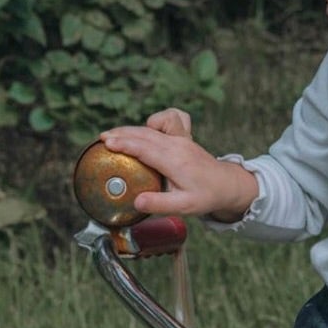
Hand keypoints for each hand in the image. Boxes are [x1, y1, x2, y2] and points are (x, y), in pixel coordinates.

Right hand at [98, 112, 258, 220]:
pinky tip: (145, 129)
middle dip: (121, 134)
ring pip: (151, 128)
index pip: (145, 148)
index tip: (107, 143)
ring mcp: (180, 138)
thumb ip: (160, 204)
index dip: (125, 144)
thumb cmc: (206, 196)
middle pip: (144, 134)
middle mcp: (177, 145)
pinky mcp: (182, 136)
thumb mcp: (184, 207)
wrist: (226, 184)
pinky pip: (167, 120)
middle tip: (101, 138)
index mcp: (175, 162)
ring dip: (130, 129)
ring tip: (112, 135)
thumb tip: (137, 201)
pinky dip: (154, 121)